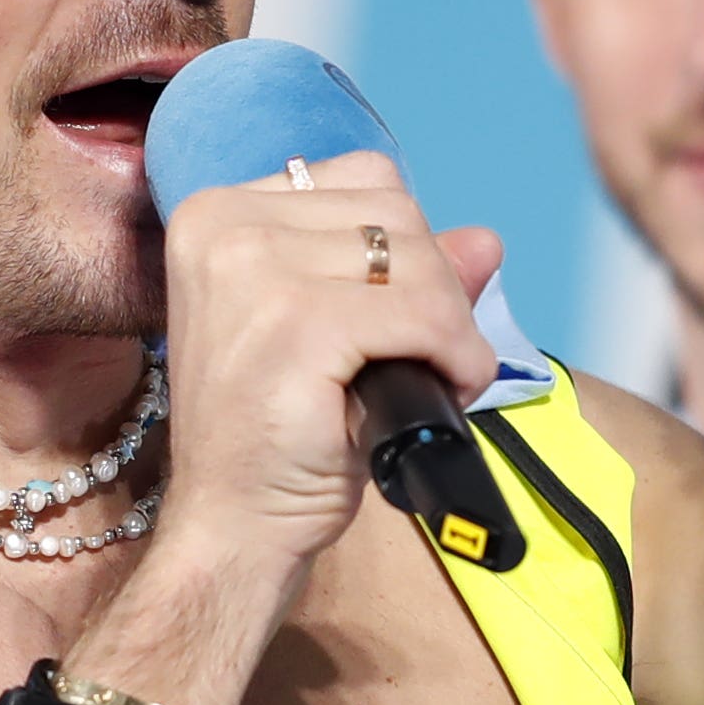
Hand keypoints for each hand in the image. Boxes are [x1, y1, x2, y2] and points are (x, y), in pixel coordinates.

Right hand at [157, 150, 500, 571]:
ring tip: (432, 377)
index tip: (398, 313)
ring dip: (451, 326)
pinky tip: (444, 390)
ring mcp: (254, 271)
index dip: (405, 247)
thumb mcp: (336, 334)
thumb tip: (485, 239)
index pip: (364, 179)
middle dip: (436, 287)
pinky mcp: (297, 325)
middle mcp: (224, 224)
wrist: (232, 525)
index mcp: (218, 212)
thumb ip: (402, 276)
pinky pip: (423, 314)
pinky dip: (456, 355)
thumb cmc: (276, 434)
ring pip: (417, 259)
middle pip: (396, 213)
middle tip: (426, 356)